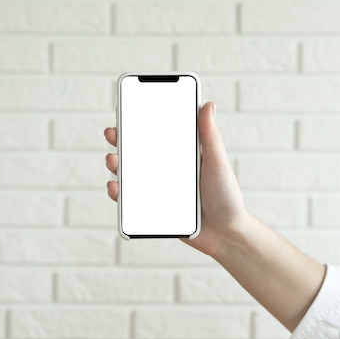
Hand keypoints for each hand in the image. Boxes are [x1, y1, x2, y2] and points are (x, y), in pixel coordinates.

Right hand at [104, 101, 246, 257]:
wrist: (226, 234)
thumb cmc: (227, 197)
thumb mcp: (218, 163)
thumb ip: (210, 136)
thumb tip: (209, 104)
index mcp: (180, 155)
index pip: (157, 133)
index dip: (140, 121)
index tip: (127, 109)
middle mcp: (166, 170)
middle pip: (137, 152)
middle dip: (121, 140)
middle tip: (112, 133)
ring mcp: (157, 189)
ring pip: (130, 174)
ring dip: (116, 165)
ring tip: (112, 160)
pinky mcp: (152, 210)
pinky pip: (130, 201)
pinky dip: (119, 194)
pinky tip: (115, 187)